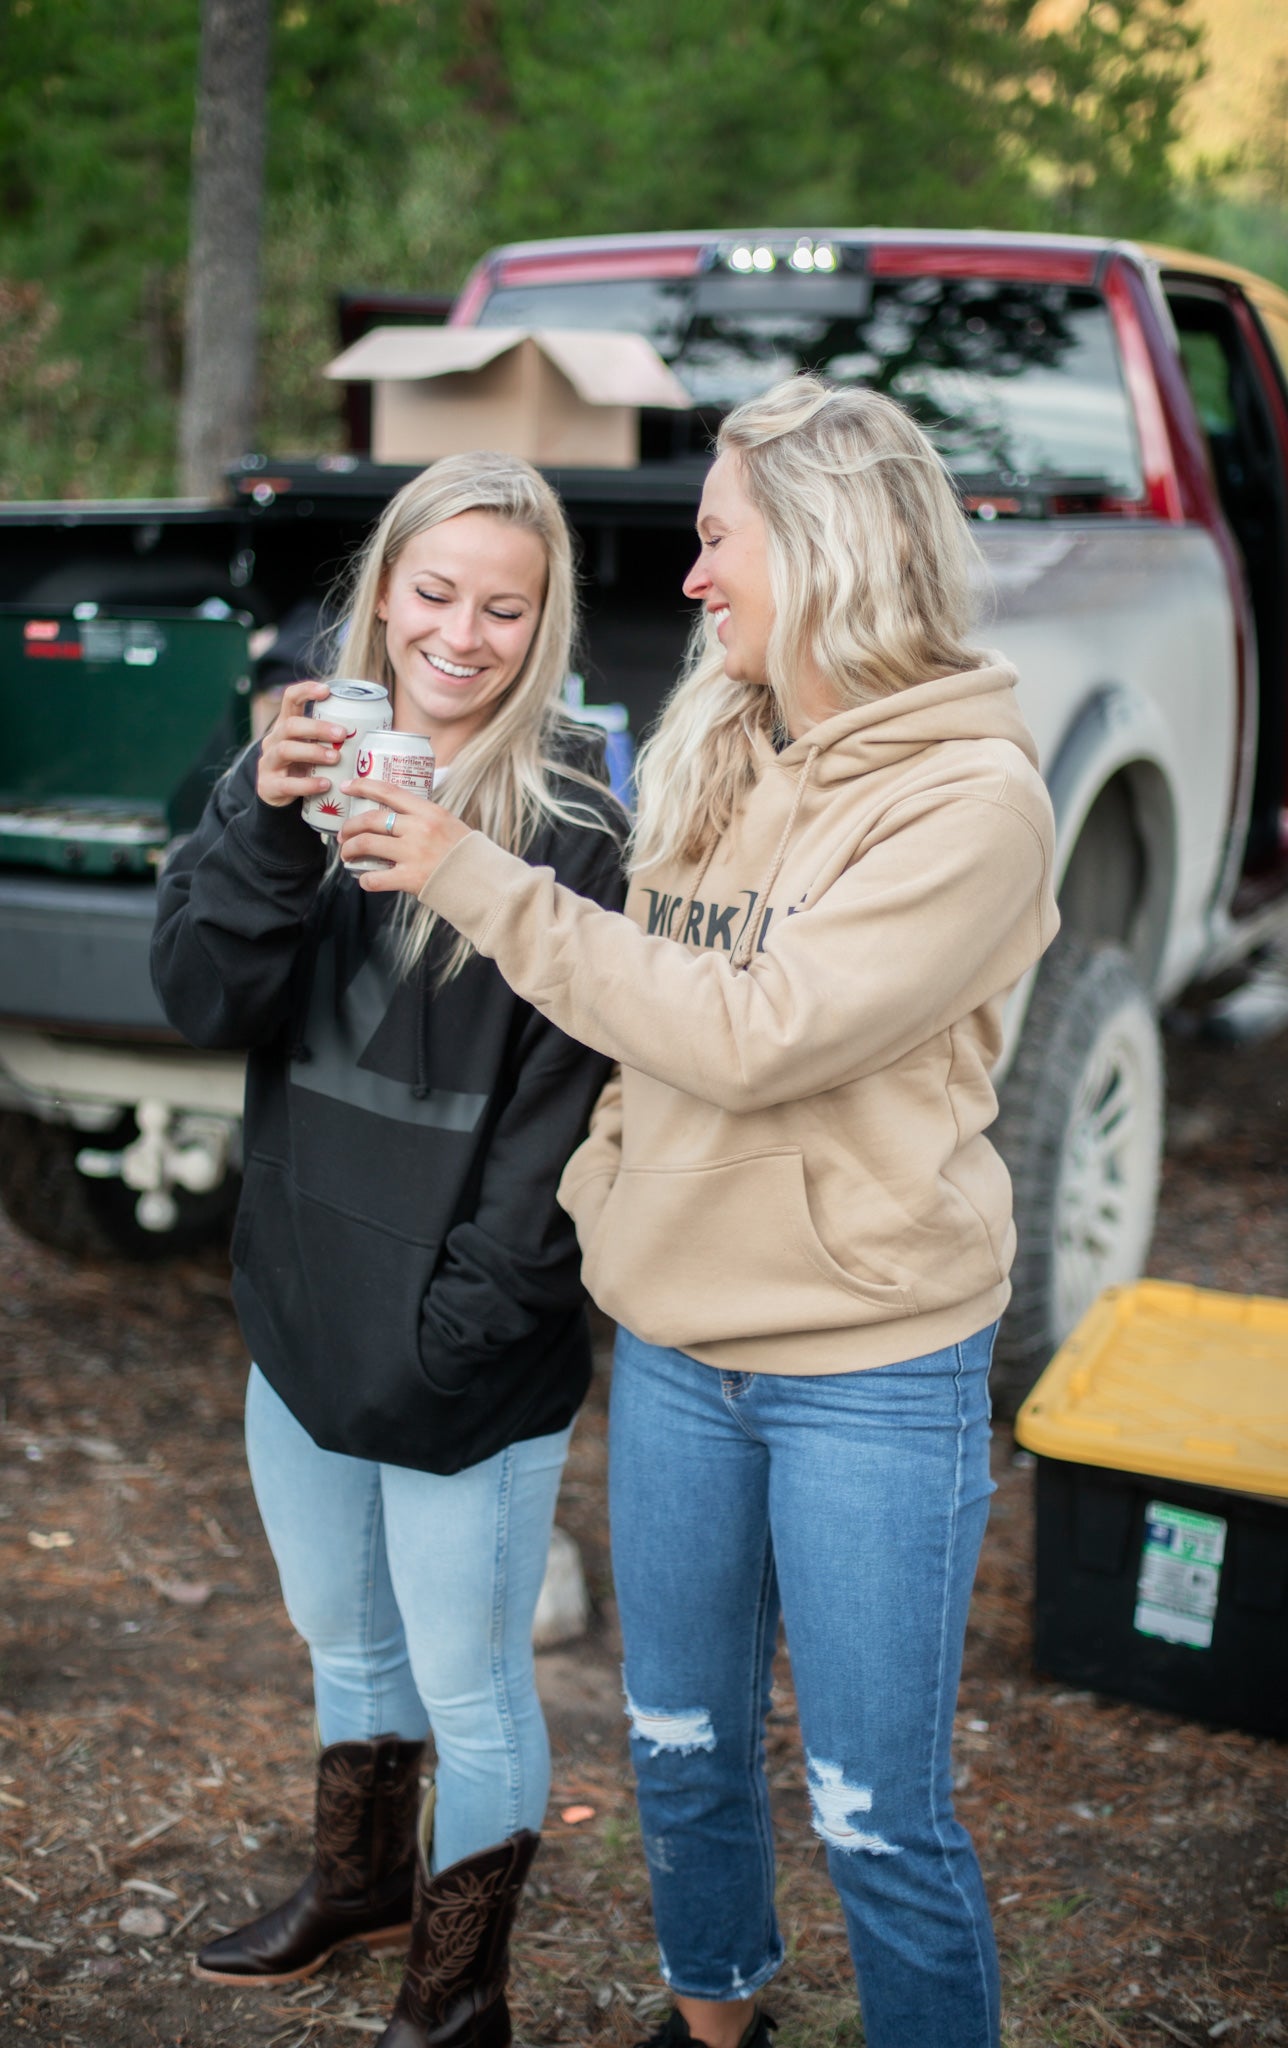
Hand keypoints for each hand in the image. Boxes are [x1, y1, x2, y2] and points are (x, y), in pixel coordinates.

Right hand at [256, 679, 347, 808]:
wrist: (278, 796)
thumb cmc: (304, 767)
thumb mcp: (313, 748)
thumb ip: (332, 739)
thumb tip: (377, 730)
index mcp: (286, 725)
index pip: (290, 699)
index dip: (306, 691)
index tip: (327, 690)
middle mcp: (275, 740)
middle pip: (291, 725)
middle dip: (318, 728)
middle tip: (342, 734)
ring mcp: (269, 762)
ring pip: (286, 750)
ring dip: (313, 752)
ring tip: (335, 758)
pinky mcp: (269, 786)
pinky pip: (288, 783)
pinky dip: (308, 784)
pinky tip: (325, 784)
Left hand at [337, 778, 470, 894]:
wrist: (485, 883)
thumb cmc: (468, 854)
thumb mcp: (449, 824)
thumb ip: (424, 818)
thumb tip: (399, 816)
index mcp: (429, 811)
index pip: (389, 791)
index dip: (363, 786)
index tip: (347, 786)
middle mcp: (419, 829)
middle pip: (371, 819)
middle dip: (350, 826)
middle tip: (344, 834)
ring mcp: (413, 853)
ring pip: (367, 844)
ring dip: (350, 849)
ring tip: (347, 854)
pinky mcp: (410, 878)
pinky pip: (375, 878)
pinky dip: (365, 880)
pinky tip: (365, 880)